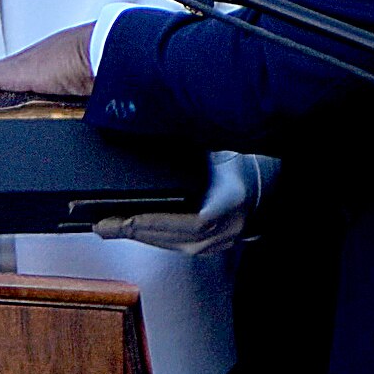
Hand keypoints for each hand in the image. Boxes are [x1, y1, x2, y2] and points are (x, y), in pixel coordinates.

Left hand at [92, 151, 273, 256]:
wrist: (270, 179)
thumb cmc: (244, 160)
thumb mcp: (220, 147)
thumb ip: (194, 144)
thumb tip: (153, 127)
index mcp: (232, 201)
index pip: (193, 221)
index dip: (159, 222)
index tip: (128, 218)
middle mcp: (229, 227)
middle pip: (176, 238)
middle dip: (136, 231)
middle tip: (103, 224)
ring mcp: (223, 240)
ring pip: (175, 246)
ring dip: (140, 237)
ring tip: (109, 229)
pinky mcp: (215, 245)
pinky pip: (179, 246)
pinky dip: (154, 238)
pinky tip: (132, 232)